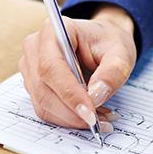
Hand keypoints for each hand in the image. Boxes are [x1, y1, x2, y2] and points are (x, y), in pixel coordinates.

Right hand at [18, 4, 137, 132]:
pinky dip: (67, 118)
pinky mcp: (34, 84)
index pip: (51, 67)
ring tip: (100, 119)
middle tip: (101, 122)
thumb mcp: (121, 53)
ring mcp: (30, 67)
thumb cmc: (109, 42)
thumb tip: (96, 96)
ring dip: (71, 118)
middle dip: (72, 112)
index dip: (69, 94)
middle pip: (44, 89)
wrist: (102, 42)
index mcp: (53, 31)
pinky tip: (89, 115)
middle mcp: (35, 47)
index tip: (90, 114)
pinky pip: (45, 108)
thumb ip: (112, 72)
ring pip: (43, 103)